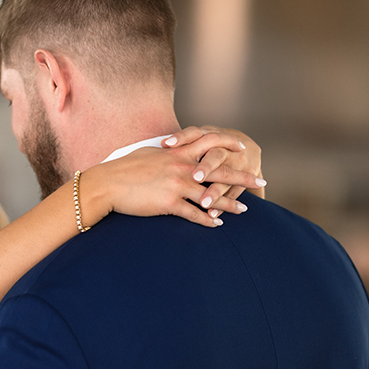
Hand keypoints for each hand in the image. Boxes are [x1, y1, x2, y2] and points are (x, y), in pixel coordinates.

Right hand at [87, 138, 264, 228]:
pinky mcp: (168, 203)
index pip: (210, 143)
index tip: (243, 150)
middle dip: (243, 177)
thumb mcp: (149, 154)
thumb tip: (174, 149)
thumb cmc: (125, 168)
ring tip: (245, 210)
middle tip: (261, 181)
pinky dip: (207, 220)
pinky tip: (217, 225)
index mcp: (178, 153)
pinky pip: (193, 214)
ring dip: (230, 204)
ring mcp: (176, 185)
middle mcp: (181, 167)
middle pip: (220, 171)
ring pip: (211, 196)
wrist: (107, 183)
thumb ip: (167, 153)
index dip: (228, 146)